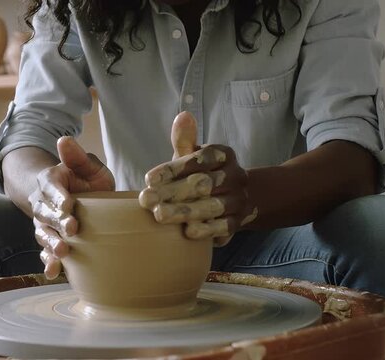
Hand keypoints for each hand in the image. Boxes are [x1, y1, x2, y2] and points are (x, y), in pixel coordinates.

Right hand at [30, 136, 114, 278]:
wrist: (77, 197)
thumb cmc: (86, 180)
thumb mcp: (87, 166)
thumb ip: (77, 156)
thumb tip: (64, 139)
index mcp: (50, 181)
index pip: (52, 188)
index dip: (59, 196)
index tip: (69, 204)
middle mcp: (42, 203)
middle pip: (46, 213)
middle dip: (57, 222)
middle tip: (72, 229)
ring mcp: (43, 223)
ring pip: (43, 233)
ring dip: (51, 244)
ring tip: (62, 252)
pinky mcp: (49, 239)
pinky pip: (44, 251)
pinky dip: (48, 262)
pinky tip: (53, 271)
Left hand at [139, 112, 257, 245]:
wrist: (234, 198)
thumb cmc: (203, 174)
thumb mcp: (193, 155)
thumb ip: (184, 140)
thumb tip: (182, 116)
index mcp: (224, 155)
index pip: (199, 159)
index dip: (173, 169)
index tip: (148, 179)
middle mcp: (235, 176)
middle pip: (203, 184)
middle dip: (172, 192)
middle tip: (145, 200)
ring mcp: (239, 200)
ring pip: (212, 206)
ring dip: (185, 211)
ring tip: (159, 215)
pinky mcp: (238, 222)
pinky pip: (224, 226)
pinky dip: (207, 229)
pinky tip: (187, 232)